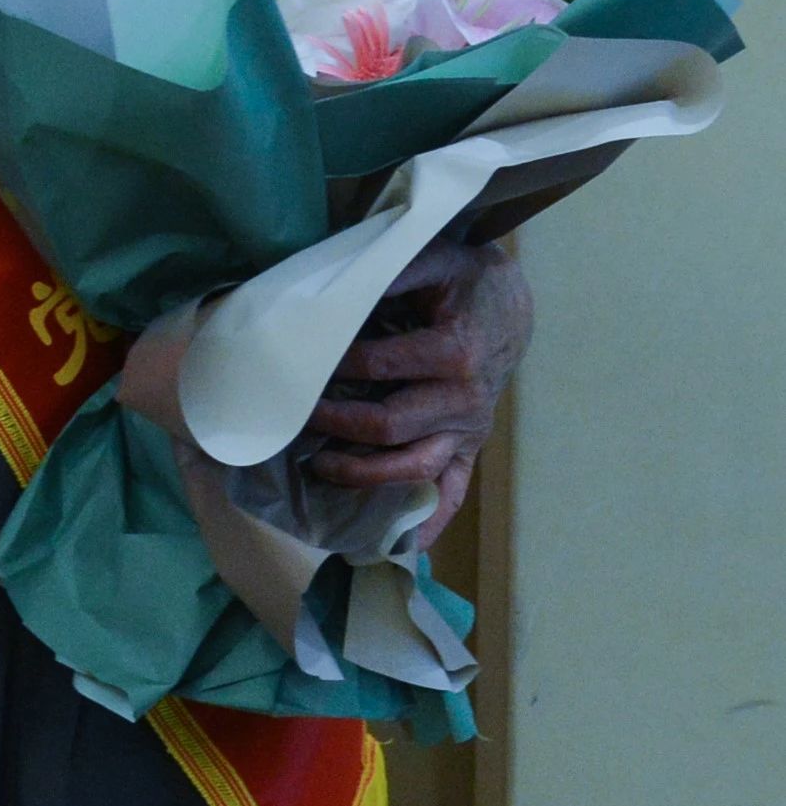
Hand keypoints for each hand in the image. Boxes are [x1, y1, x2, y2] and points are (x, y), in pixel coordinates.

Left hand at [304, 235, 533, 549]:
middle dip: (334, 424)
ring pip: (412, 470)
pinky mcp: (470, 449)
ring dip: (362, 475)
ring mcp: (468, 431)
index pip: (379, 367)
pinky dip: (426, 524)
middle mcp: (464, 400)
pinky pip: (452, 495)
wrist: (512, 307)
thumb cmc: (465, 281)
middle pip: (388, 427)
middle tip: (293, 416)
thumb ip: (390, 270)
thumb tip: (342, 283)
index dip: (333, 367)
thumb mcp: (432, 259)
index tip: (297, 363)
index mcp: (455, 352)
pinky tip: (397, 546)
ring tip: (317, 465)